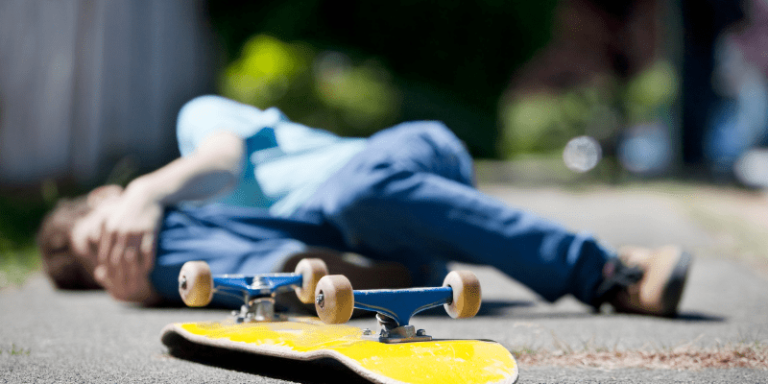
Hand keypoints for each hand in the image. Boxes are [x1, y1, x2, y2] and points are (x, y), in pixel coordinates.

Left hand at [93, 183, 161, 302]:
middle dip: (119, 275)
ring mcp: (136, 231)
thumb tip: (92, 242)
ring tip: (137, 282)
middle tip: (124, 286)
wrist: (145, 196)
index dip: (108, 270)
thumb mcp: (110, 218)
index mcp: (109, 230)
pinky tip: (148, 270)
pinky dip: (147, 262)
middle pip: (117, 260)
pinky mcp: (150, 230)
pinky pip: (147, 251)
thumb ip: (100, 230)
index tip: (112, 280)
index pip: (105, 257)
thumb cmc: (127, 210)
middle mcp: (121, 232)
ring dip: (133, 272)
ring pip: (132, 257)